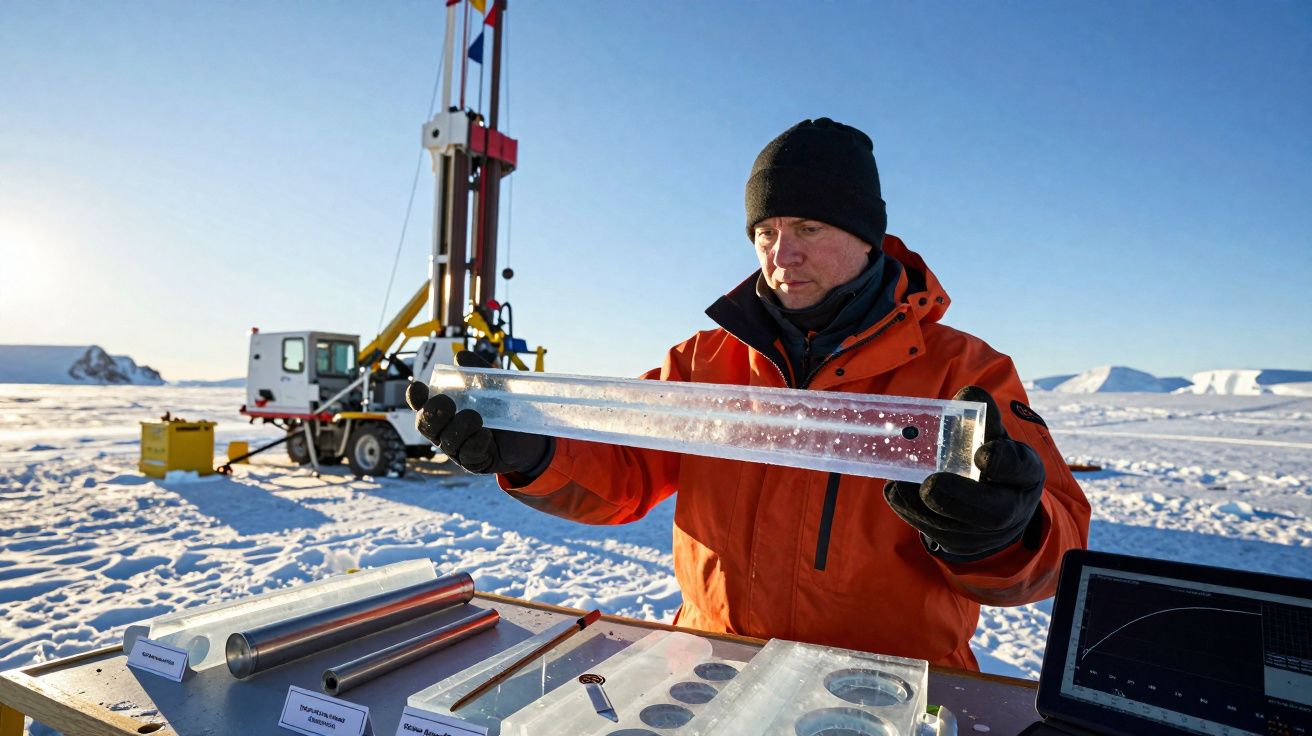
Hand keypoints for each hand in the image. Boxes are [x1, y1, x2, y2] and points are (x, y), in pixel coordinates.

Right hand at [405, 351, 552, 477]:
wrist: (531, 435)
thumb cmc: (505, 408)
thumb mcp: (494, 386)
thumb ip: (477, 371)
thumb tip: (460, 357)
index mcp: (445, 410)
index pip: (422, 404)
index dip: (415, 398)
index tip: (417, 387)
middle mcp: (446, 431)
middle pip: (425, 425)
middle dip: (433, 413)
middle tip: (448, 403)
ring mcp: (458, 449)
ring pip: (446, 442)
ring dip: (459, 427)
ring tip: (476, 418)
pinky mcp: (474, 463)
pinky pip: (466, 455)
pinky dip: (474, 443)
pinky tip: (485, 435)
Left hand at [883, 386, 1043, 560]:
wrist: (993, 509)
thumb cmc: (991, 461)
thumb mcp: (994, 436)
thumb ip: (982, 414)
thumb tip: (967, 393)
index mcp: (1025, 474)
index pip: (1022, 468)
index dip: (1004, 462)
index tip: (982, 453)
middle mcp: (1011, 508)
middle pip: (993, 512)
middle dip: (960, 496)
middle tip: (931, 483)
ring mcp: (984, 533)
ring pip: (957, 527)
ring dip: (924, 505)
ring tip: (902, 481)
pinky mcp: (958, 544)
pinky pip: (933, 532)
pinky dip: (910, 510)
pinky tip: (897, 489)